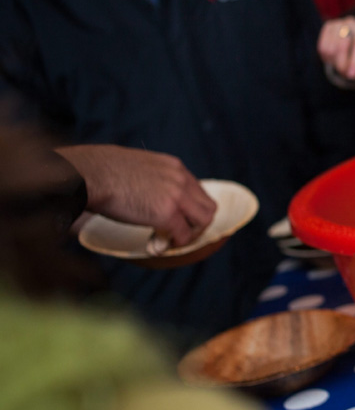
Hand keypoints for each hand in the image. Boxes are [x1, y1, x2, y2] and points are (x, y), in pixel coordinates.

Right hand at [54, 145, 216, 248]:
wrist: (90, 173)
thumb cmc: (101, 170)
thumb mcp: (137, 165)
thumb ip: (150, 178)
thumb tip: (145, 193)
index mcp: (174, 166)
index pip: (198, 190)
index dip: (191, 208)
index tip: (181, 218)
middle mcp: (181, 179)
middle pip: (208, 207)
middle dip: (197, 223)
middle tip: (180, 233)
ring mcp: (176, 196)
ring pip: (203, 221)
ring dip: (191, 234)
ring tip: (173, 240)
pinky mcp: (166, 214)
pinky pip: (183, 235)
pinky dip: (175, 243)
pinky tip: (161, 244)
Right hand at [317, 17, 354, 80]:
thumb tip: (350, 73)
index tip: (352, 75)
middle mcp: (351, 23)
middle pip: (342, 45)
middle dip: (342, 65)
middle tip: (346, 75)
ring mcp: (338, 23)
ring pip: (330, 48)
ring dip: (334, 63)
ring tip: (342, 66)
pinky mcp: (327, 27)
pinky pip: (322, 48)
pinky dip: (327, 59)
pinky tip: (335, 59)